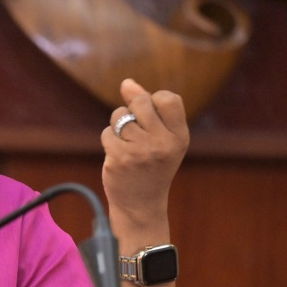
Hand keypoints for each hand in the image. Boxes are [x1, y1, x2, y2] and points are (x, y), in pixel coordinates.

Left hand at [101, 79, 188, 230]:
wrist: (141, 204)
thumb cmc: (151, 165)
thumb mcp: (161, 137)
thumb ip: (148, 108)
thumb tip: (127, 83)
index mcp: (179, 136)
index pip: (167, 98)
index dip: (154, 101)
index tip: (152, 119)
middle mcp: (163, 143)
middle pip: (140, 102)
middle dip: (132, 109)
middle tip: (136, 130)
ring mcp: (140, 151)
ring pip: (119, 116)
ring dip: (118, 126)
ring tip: (128, 143)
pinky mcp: (119, 158)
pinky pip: (107, 132)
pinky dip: (109, 140)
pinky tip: (117, 155)